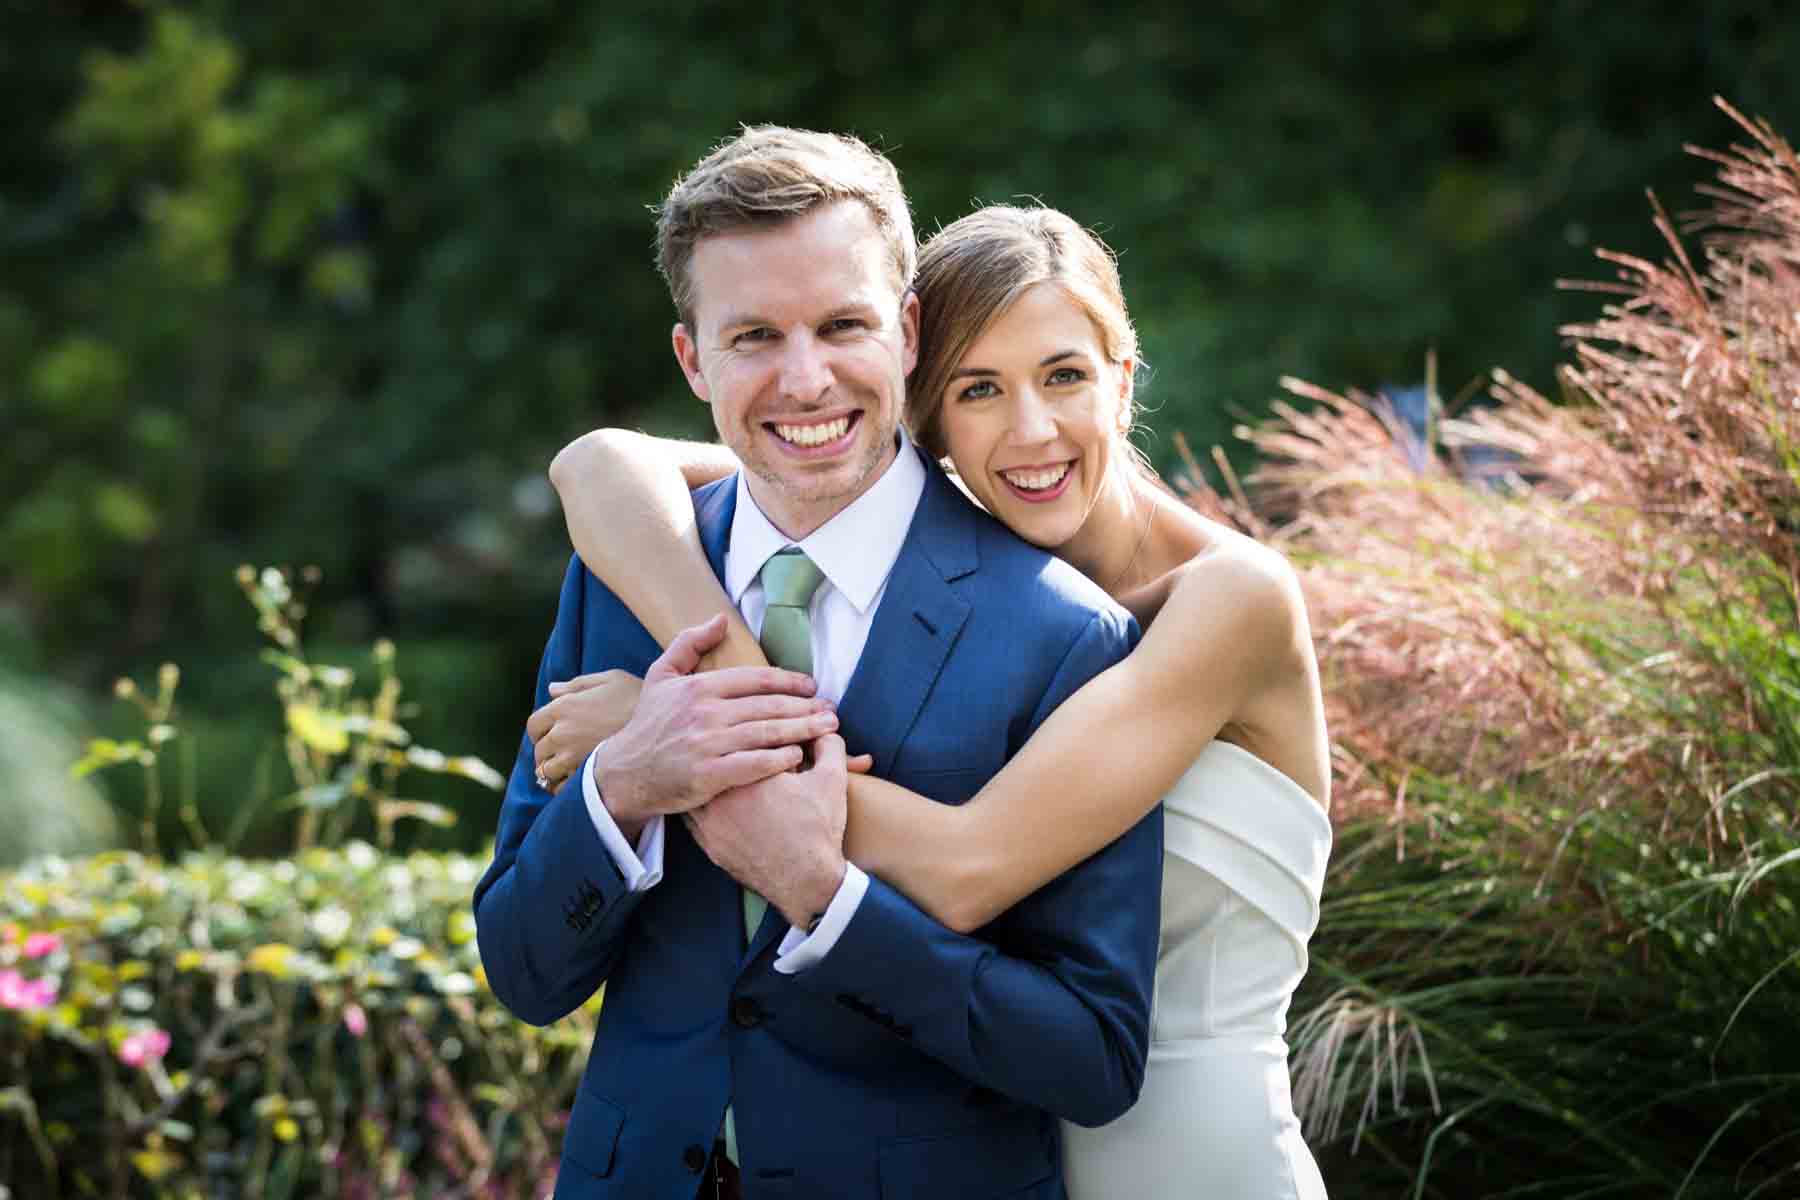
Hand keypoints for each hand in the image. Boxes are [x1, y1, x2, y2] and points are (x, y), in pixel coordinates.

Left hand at [527, 670, 642, 792]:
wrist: (663, 724)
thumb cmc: (638, 696)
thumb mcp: (611, 679)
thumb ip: (578, 684)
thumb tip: (552, 690)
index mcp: (564, 707)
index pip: (534, 725)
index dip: (540, 732)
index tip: (550, 736)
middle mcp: (562, 732)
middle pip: (539, 750)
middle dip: (547, 753)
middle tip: (562, 755)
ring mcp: (572, 756)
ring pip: (546, 771)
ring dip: (553, 772)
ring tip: (567, 772)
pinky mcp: (585, 776)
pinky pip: (561, 788)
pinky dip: (563, 788)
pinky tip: (576, 784)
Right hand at [595, 614, 836, 835]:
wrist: (624, 774)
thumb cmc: (648, 725)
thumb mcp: (660, 676)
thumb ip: (689, 643)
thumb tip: (719, 620)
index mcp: (698, 687)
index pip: (755, 679)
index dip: (789, 681)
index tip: (812, 686)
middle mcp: (704, 713)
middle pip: (768, 706)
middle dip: (806, 706)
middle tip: (831, 709)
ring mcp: (707, 745)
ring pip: (766, 733)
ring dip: (802, 730)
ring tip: (827, 729)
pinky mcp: (707, 775)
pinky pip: (753, 765)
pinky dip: (778, 760)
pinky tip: (798, 756)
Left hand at [685, 734, 849, 929]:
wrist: (807, 882)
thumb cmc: (818, 830)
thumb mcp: (832, 779)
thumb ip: (829, 745)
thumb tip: (824, 728)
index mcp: (751, 771)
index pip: (745, 737)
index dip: (758, 731)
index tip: (765, 733)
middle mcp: (722, 793)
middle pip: (715, 759)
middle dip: (725, 750)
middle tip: (734, 745)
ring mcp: (709, 821)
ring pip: (696, 785)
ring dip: (707, 774)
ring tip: (715, 765)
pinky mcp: (707, 842)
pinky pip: (693, 814)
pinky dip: (701, 801)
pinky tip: (711, 795)